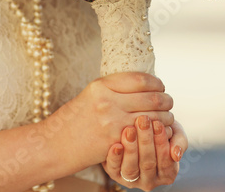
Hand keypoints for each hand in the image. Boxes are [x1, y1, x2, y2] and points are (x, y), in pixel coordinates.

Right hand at [49, 72, 174, 169]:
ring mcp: (113, 121)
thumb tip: (141, 84)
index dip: (156, 83)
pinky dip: (158, 133)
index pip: (140, 79)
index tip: (160, 87)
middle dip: (166, 100)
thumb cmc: (73, 120)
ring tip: (166, 118)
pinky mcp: (117, 140)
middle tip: (168, 102)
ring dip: (166, 117)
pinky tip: (158, 133)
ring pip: (155, 117)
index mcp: (100, 85)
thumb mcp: (89, 96)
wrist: (55, 144)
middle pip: (152, 97)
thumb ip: (112, 89)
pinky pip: (148, 134)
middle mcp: (108, 101)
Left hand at [102, 117, 187, 190]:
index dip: (162, 143)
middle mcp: (149, 180)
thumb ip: (180, 141)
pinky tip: (116, 144)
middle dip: (146, 142)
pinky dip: (115, 157)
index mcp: (166, 174)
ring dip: (131, 148)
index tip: (158, 123)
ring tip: (129, 130)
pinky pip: (114, 169)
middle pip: (148, 164)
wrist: (130, 125)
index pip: (166, 163)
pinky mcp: (114, 174)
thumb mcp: (173, 132)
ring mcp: (131, 180)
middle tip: (143, 121)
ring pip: (131, 169)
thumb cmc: (157, 130)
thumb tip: (176, 155)